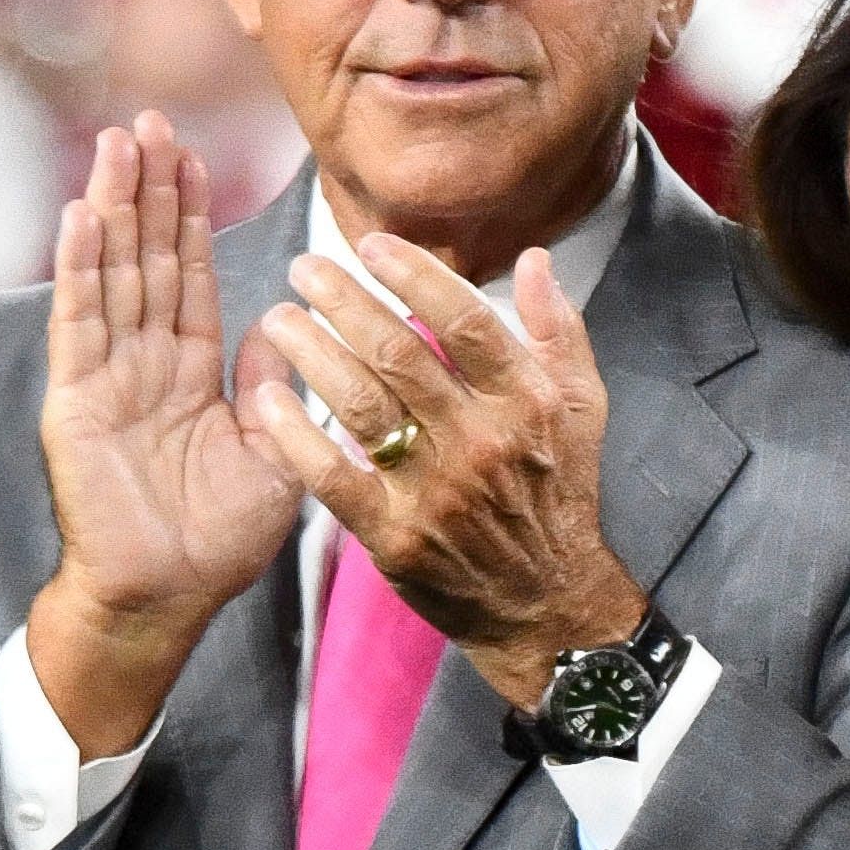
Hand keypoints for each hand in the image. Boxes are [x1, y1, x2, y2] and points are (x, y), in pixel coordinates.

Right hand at [30, 118, 303, 755]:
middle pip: (147, 257)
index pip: (190, 274)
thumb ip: (274, 386)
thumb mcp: (273, 453)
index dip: (189, 214)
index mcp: (191, 371)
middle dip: (148, 190)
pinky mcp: (74, 400)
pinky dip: (79, 268)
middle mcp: (143, 362)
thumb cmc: (218, 541)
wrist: (165, 599)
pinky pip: (79, 323)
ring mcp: (104, 377)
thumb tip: (286, 325)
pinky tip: (80, 215)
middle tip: (148, 120)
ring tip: (116, 145)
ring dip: (113, 208)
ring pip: (111, 273)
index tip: (190, 151)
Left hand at [252, 232, 640, 708]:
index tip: (369, 244)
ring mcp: (436, 492)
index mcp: (527, 402)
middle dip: (344, 302)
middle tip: (305, 267)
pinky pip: (334, 476)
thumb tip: (533, 258)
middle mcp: (482, 442)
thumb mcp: (581, 409)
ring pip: (362, 405)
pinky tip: (268, 394)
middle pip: (401, 354)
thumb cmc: (560, 495)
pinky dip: (296, 434)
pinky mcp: (396, 537)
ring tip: (278, 316)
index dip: (413, 274)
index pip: (465, 320)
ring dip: (312, 353)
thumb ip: (559, 331)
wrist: (549, 605)